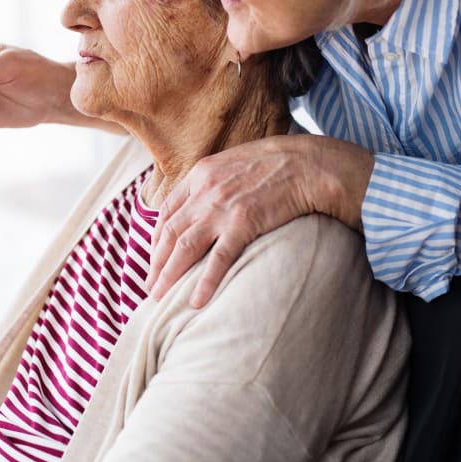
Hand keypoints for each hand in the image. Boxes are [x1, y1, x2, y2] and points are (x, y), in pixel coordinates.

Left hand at [146, 133, 373, 307]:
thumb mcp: (236, 160)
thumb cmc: (278, 162)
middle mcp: (205, 190)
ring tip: (160, 297)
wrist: (310, 163)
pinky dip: (205, 282)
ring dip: (169, 275)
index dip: (156, 238)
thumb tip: (206, 199)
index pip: (167, 210)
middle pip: (170, 232)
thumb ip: (216, 179)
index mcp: (201, 173)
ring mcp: (223, 207)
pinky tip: (196, 301)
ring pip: (184, 247)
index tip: (155, 257)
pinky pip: (219, 259)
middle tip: (150, 286)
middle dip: (156, 263)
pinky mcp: (244, 223)